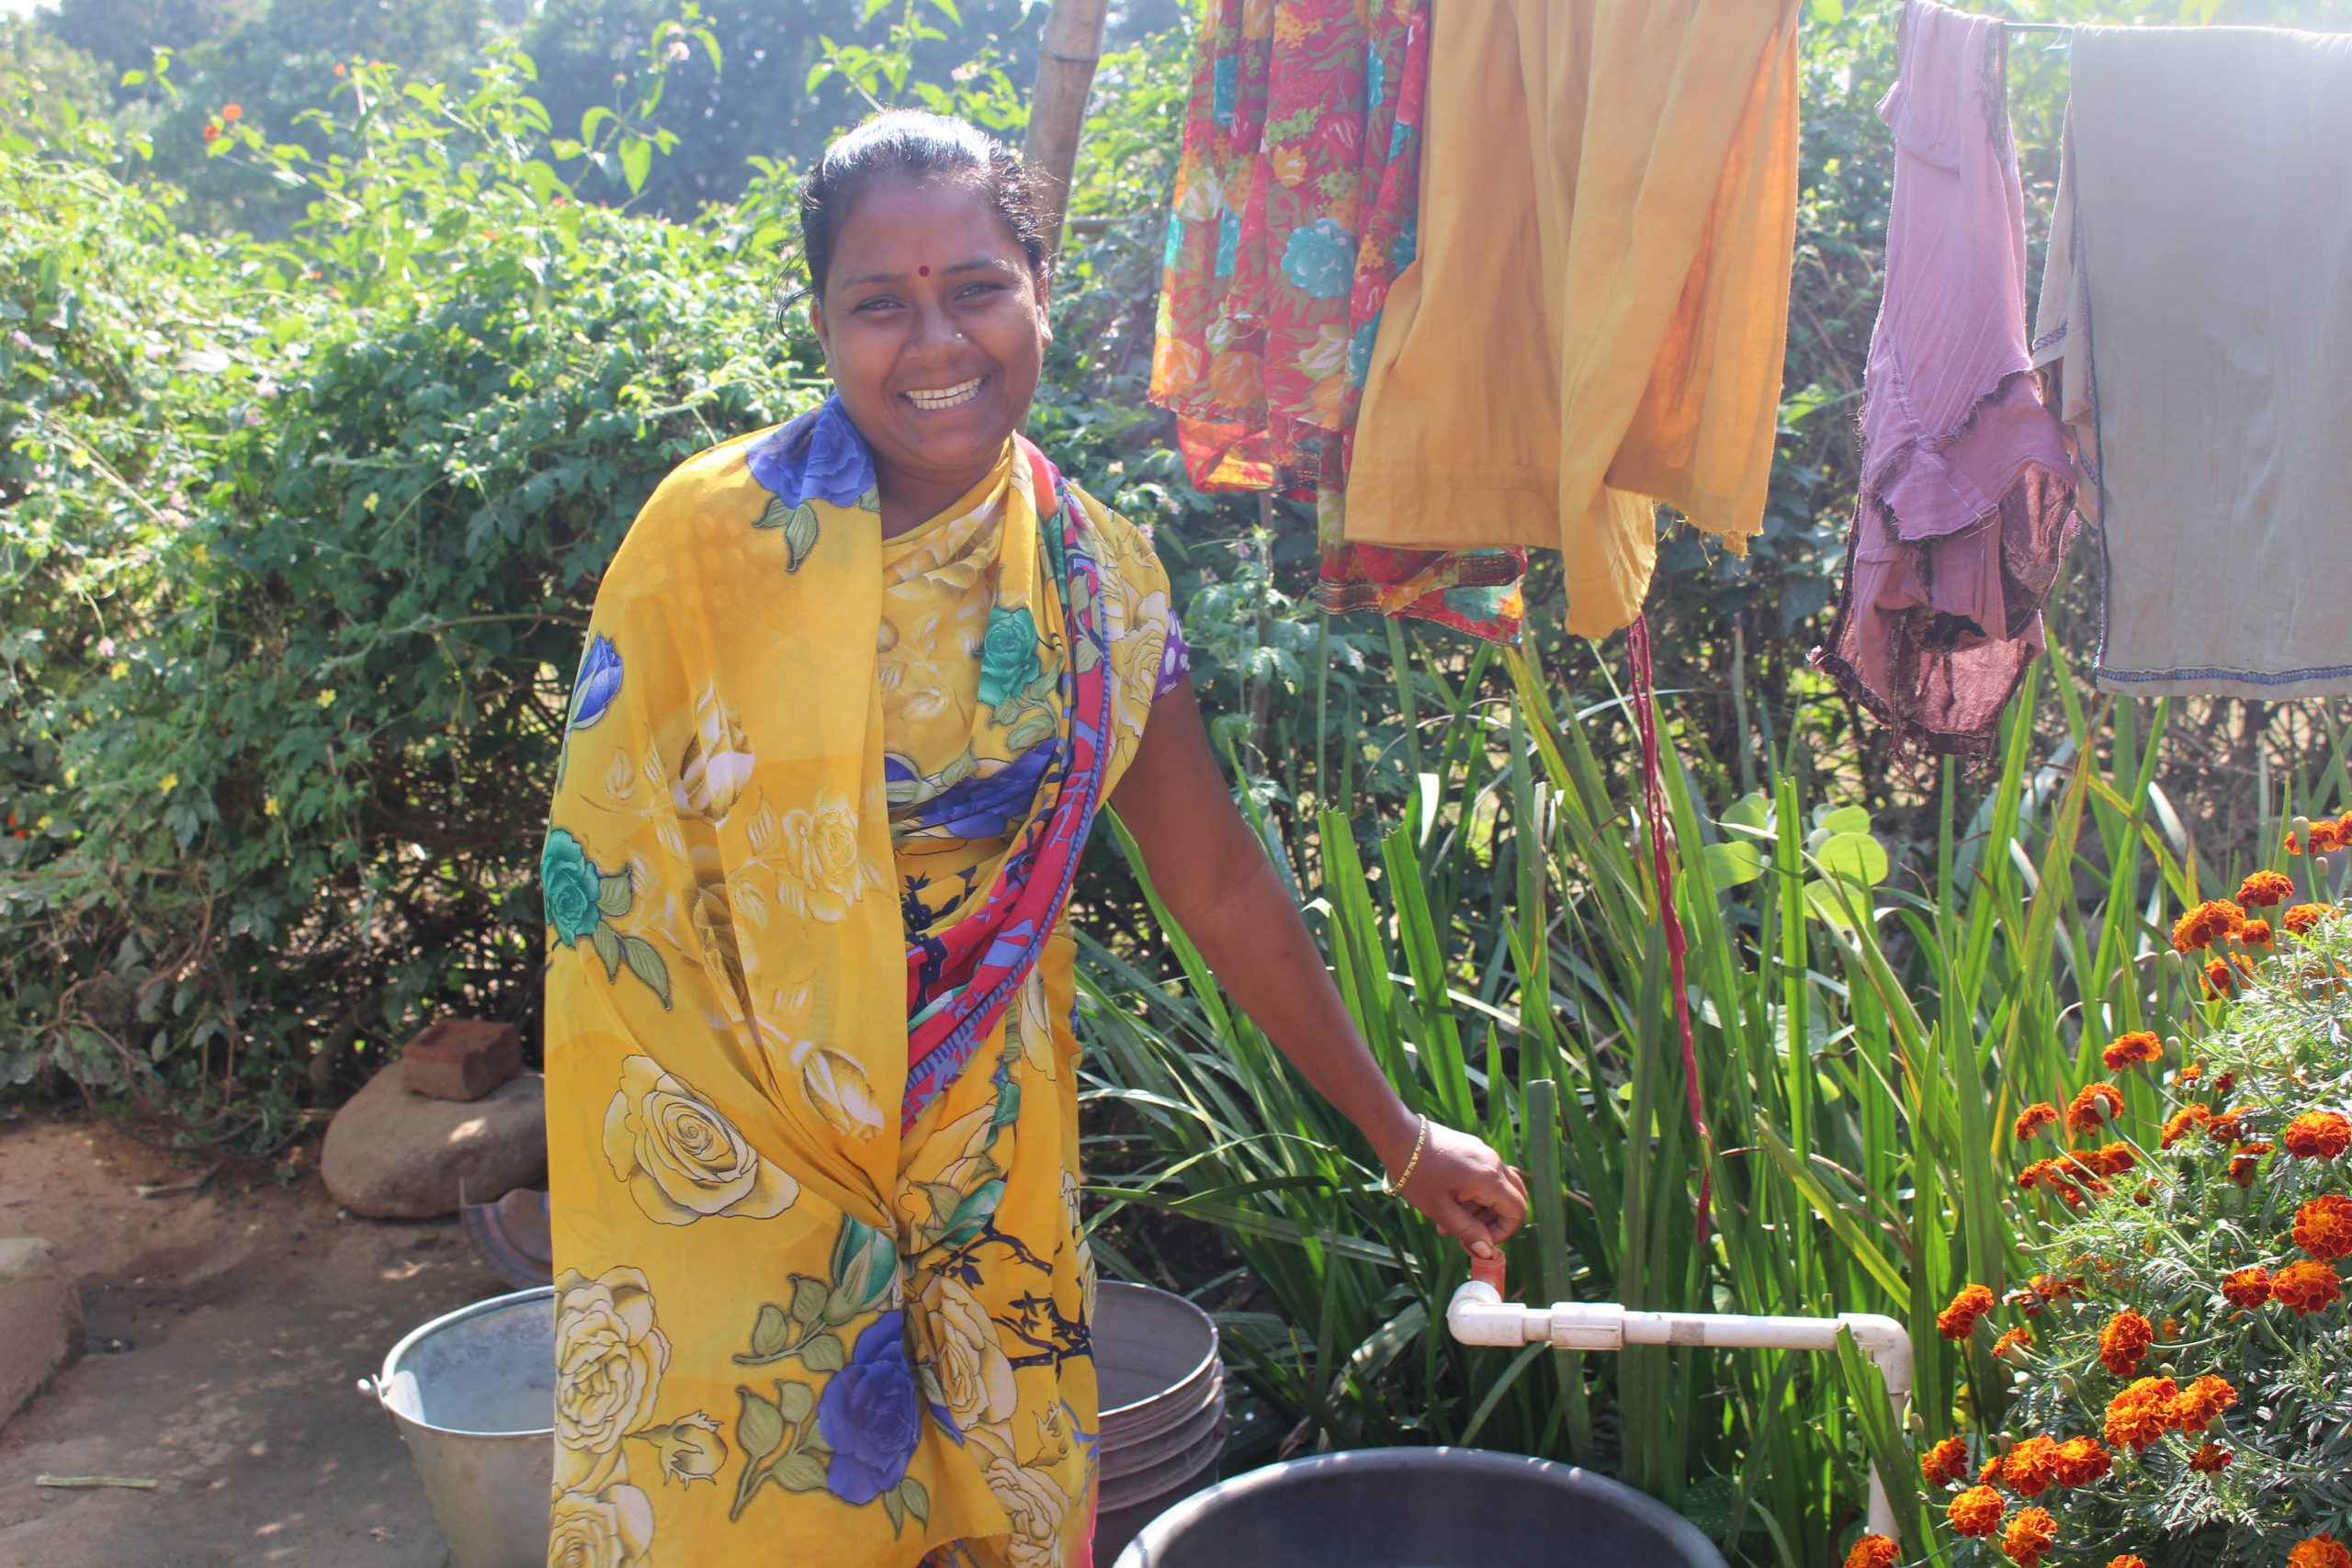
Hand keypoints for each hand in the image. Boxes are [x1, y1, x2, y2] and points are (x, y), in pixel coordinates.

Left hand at [1384, 1117, 1529, 1260]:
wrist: (1398, 1136)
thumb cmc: (1417, 1174)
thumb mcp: (1440, 1209)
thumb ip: (1467, 1231)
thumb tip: (1488, 1252)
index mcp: (1489, 1179)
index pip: (1517, 1211)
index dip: (1504, 1232)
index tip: (1480, 1239)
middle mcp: (1493, 1163)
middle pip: (1514, 1198)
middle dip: (1494, 1220)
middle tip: (1467, 1231)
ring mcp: (1484, 1152)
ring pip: (1498, 1188)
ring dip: (1481, 1208)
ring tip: (1448, 1220)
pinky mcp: (1473, 1148)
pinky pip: (1485, 1175)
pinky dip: (1475, 1193)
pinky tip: (1449, 1200)